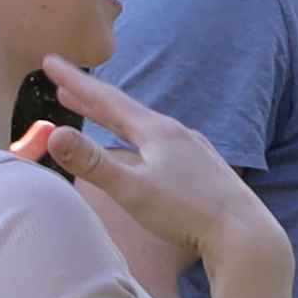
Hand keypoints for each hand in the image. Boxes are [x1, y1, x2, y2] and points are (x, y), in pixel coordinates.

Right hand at [22, 62, 281, 282]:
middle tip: (64, 81)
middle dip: (91, 97)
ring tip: (98, 111)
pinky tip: (145, 148)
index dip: (75, 81)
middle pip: (126, 110)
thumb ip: (92, 163)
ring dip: (116, 117)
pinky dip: (140, 137)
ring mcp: (195, 150)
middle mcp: (179, 134)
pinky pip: (163, 143)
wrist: (247, 236)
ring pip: (146, 126)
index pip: (107, 99)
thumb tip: (54, 133)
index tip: (50, 60)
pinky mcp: (205, 169)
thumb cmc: (188, 214)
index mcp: (159, 132)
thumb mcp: (133, 190)